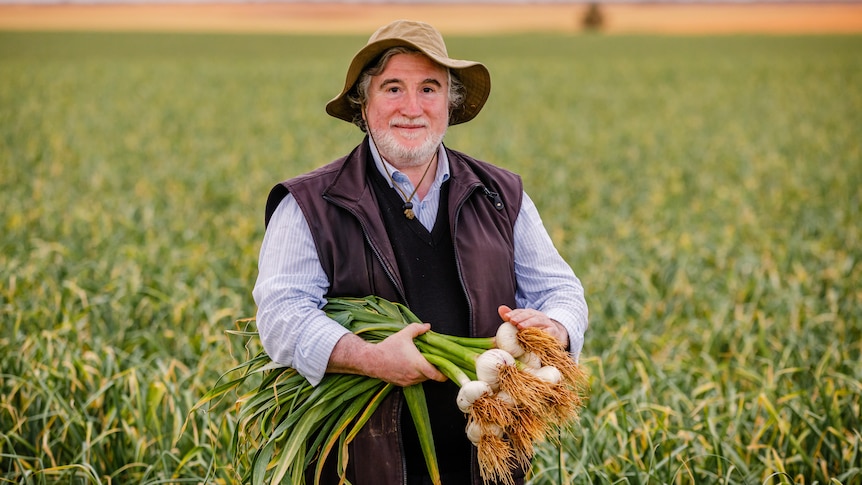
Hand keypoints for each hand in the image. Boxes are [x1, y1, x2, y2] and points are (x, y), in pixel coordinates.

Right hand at [328, 323, 445, 386]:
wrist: (371, 360)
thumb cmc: (388, 347)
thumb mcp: (403, 334)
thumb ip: (417, 329)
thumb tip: (428, 326)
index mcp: (418, 364)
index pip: (437, 375)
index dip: (445, 374)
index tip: (448, 370)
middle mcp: (415, 375)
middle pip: (431, 377)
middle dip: (434, 370)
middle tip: (435, 361)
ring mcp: (408, 381)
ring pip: (422, 379)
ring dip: (424, 373)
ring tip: (422, 362)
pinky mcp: (401, 384)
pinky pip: (413, 381)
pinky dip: (415, 375)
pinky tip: (411, 366)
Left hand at [498, 305, 568, 348]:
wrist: (554, 338)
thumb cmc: (535, 332)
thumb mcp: (523, 324)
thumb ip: (512, 317)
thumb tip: (500, 308)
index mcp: (531, 313)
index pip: (522, 311)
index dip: (514, 313)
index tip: (506, 317)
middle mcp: (539, 316)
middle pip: (530, 314)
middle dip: (520, 317)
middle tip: (513, 321)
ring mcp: (547, 323)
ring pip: (538, 321)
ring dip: (529, 323)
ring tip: (521, 327)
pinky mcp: (554, 332)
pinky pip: (547, 332)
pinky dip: (540, 332)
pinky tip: (533, 335)